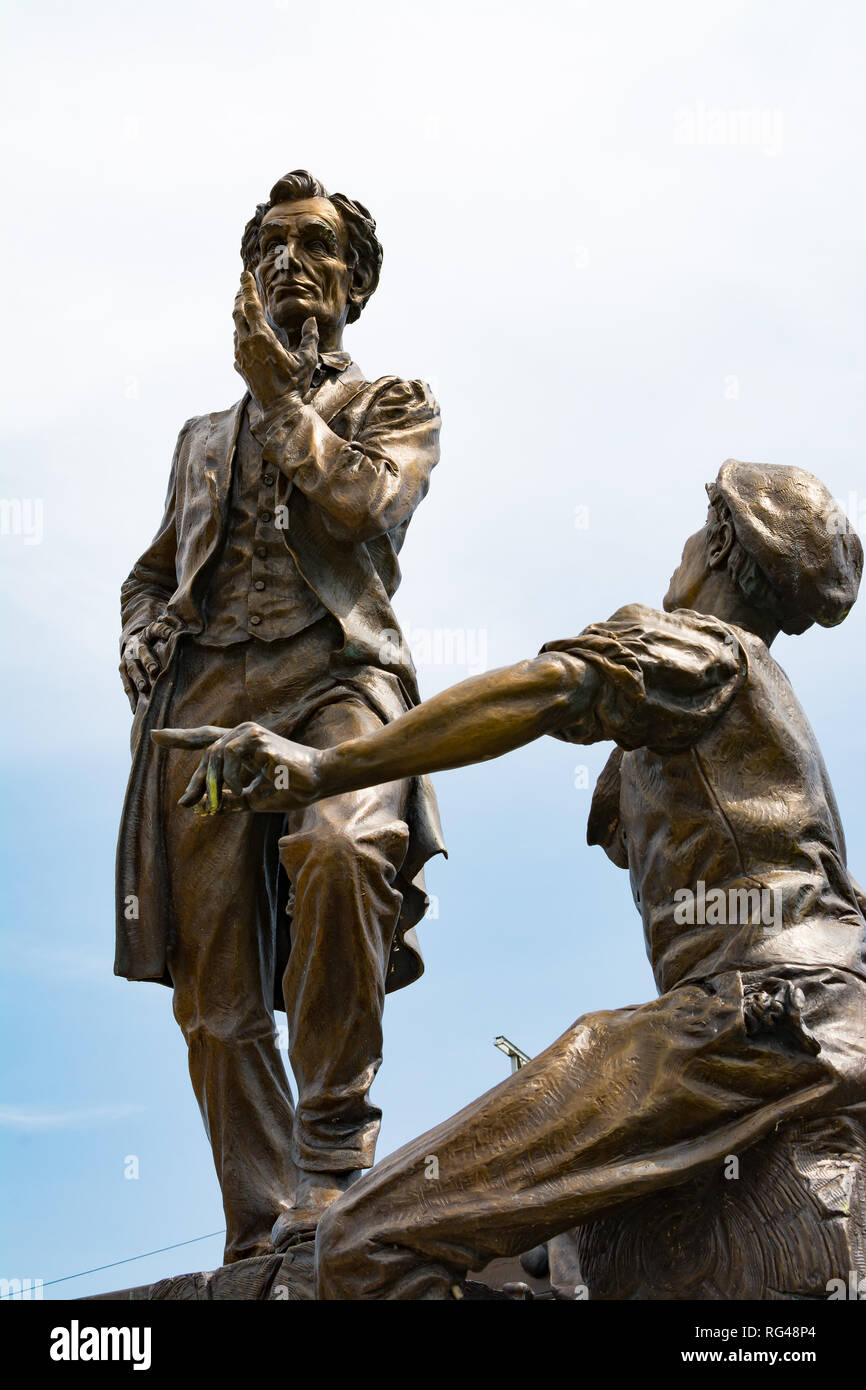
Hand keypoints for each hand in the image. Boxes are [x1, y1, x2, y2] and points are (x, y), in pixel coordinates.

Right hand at [119, 619, 174, 709]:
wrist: (132, 643)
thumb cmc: (156, 641)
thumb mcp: (162, 633)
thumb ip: (173, 631)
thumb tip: (186, 632)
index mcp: (147, 634)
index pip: (155, 629)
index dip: (163, 630)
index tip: (172, 635)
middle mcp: (136, 646)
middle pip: (142, 652)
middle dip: (148, 661)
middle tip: (155, 670)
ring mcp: (127, 660)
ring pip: (132, 669)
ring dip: (138, 679)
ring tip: (145, 689)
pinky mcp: (123, 672)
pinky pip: (127, 685)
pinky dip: (132, 697)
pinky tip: (137, 708)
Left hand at [151, 722, 323, 813]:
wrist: (319, 781)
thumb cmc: (290, 788)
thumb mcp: (253, 799)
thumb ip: (229, 800)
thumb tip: (201, 806)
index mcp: (242, 746)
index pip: (206, 738)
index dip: (180, 738)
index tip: (155, 736)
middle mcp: (243, 734)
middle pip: (206, 753)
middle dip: (195, 782)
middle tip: (186, 802)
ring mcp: (250, 733)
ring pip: (213, 756)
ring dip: (211, 785)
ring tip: (217, 805)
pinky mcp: (257, 739)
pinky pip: (229, 758)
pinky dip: (230, 780)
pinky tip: (242, 793)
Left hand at [233, 270, 317, 409]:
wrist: (279, 410)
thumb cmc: (295, 384)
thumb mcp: (307, 359)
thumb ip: (310, 338)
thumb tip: (312, 321)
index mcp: (262, 337)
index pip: (251, 305)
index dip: (247, 288)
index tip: (244, 275)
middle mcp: (247, 344)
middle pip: (238, 314)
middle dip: (240, 299)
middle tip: (242, 289)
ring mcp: (241, 356)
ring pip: (236, 330)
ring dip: (240, 318)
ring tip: (244, 311)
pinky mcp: (240, 367)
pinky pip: (237, 346)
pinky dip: (241, 337)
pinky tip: (245, 338)